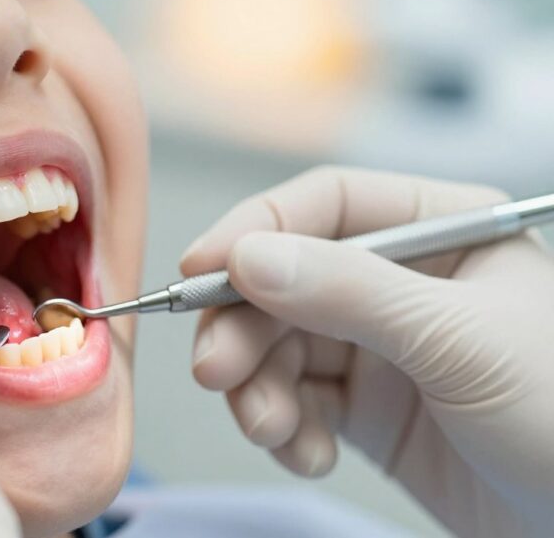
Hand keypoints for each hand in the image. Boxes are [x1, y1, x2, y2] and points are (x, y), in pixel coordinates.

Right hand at [181, 167, 553, 537]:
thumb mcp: (458, 340)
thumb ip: (350, 292)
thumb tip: (248, 259)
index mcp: (440, 230)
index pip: (326, 205)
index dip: (255, 230)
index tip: (201, 270)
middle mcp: (401, 280)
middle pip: (284, 279)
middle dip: (243, 329)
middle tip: (217, 372)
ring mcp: (378, 344)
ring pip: (276, 344)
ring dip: (257, 388)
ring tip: (272, 430)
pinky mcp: (365, 406)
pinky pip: (292, 400)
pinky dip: (283, 428)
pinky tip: (310, 454)